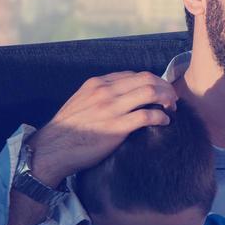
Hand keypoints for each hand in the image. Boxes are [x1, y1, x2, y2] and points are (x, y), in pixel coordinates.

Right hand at [26, 73, 176, 185]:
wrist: (51, 150)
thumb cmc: (68, 130)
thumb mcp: (82, 102)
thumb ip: (102, 95)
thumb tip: (124, 95)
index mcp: (97, 84)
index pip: (135, 74)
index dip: (154, 81)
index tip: (160, 91)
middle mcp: (105, 92)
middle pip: (148, 79)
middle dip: (165, 87)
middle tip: (172, 99)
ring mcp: (111, 108)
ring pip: (151, 93)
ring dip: (167, 99)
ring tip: (171, 109)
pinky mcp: (116, 127)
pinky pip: (147, 116)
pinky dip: (161, 117)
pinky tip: (164, 122)